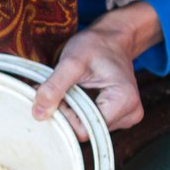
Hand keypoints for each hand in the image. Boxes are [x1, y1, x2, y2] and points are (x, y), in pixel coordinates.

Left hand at [32, 1, 162, 138]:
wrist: (111, 39)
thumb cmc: (96, 46)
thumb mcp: (71, 62)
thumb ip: (54, 87)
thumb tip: (39, 114)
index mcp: (124, 101)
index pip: (85, 129)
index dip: (65, 116)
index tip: (56, 95)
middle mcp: (130, 113)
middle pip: (86, 130)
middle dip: (66, 113)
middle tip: (58, 91)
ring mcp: (126, 117)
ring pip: (86, 128)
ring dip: (70, 112)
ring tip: (67, 90)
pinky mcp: (118, 116)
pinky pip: (90, 123)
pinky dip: (76, 111)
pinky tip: (74, 95)